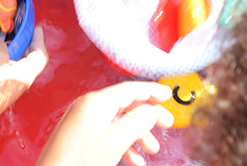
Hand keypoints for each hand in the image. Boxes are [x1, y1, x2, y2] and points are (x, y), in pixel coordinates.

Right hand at [0, 26, 47, 125]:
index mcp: (26, 73)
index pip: (40, 55)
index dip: (39, 40)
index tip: (36, 29)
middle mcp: (18, 83)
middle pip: (25, 60)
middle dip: (19, 46)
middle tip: (13, 35)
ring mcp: (5, 90)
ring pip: (9, 67)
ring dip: (3, 55)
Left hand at [35, 82, 173, 165]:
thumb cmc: (81, 160)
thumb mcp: (115, 141)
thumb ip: (136, 123)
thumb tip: (150, 110)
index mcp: (96, 101)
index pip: (129, 89)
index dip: (150, 91)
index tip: (168, 95)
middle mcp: (88, 106)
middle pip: (124, 105)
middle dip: (147, 117)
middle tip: (167, 126)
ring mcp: (82, 121)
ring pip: (117, 122)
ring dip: (137, 135)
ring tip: (152, 152)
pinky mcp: (78, 136)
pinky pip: (106, 134)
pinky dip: (122, 144)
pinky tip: (133, 160)